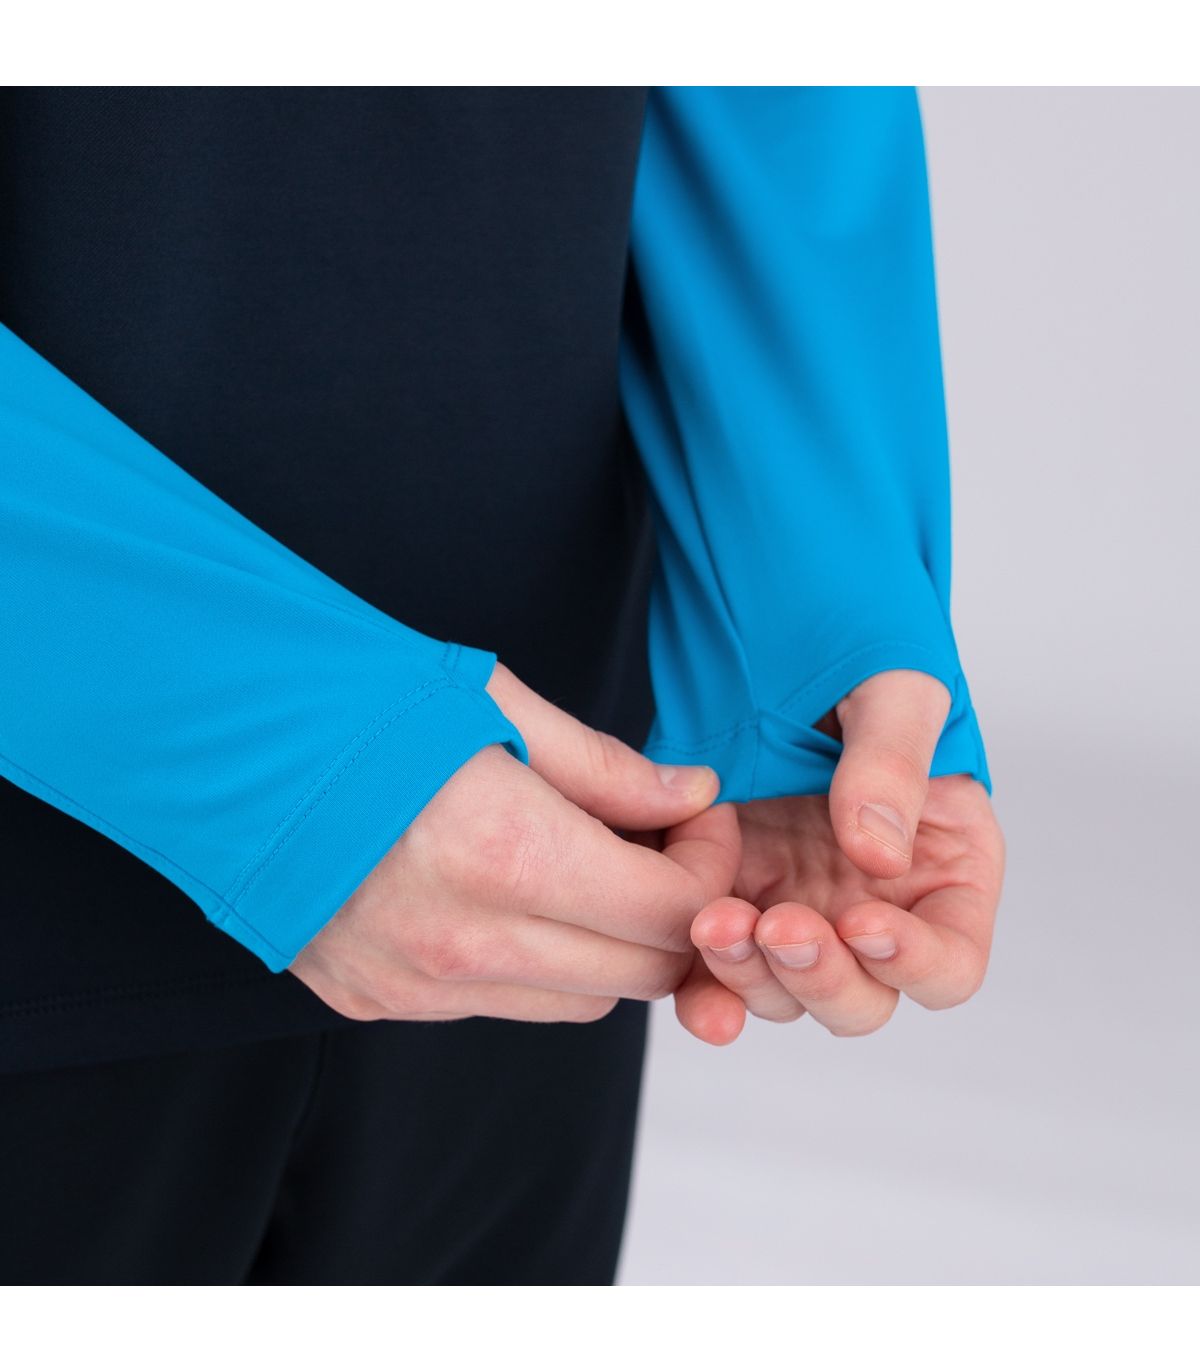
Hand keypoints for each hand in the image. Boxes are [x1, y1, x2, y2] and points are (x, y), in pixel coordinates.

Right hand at [292, 663, 738, 1023]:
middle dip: (674, 911)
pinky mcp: (379, 1000)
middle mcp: (467, 943)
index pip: (671, 912)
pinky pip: (503, 1003)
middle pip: (641, 973)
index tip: (696, 821)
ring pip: (581, 1002)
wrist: (220, 741)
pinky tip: (509, 896)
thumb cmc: (359, 706)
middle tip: (656, 845)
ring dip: (607, 944)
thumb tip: (689, 796)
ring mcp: (419, 984)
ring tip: (582, 868)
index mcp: (509, 857)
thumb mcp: (498, 707)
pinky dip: (535, 962)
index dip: (710, 867)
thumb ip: (607, 768)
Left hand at [673, 670, 1005, 1043]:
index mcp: (940, 871)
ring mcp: (797, 909)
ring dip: (751, 976)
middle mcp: (872, 909)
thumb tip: (878, 853)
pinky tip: (682, 971)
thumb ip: (892, 764)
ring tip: (715, 922)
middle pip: (861, 997)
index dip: (915, 962)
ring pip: (784, 992)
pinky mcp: (730, 897)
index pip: (950, 961)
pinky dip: (701, 984)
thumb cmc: (857, 656)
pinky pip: (717, 968)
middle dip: (821, 978)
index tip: (865, 925)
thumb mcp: (893, 689)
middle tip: (780, 928)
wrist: (770, 632)